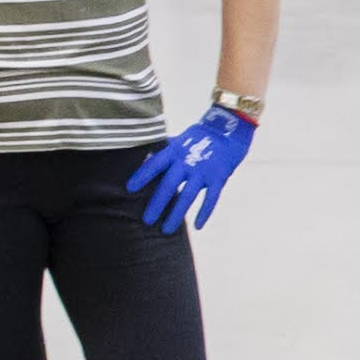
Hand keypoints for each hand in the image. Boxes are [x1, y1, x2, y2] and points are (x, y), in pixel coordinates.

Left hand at [126, 104, 256, 230]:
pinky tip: (197, 226)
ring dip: (176, 214)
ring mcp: (204, 170)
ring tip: (166, 230)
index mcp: (175, 150)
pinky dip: (204, 212)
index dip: (142, 175)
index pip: (155, 164)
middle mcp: (187, 161)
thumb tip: (143, 158)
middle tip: (147, 220)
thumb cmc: (200, 136)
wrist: (229, 128)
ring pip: (187, 196)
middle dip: (157, 204)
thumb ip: (163, 150)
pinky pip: (211, 198)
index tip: (130, 189)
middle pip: (169, 185)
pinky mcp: (218, 177)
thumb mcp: (179, 139)